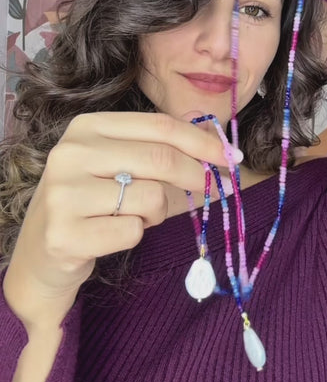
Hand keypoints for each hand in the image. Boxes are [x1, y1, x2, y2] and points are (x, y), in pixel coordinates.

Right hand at [6, 112, 238, 305]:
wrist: (40, 255)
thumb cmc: (88, 203)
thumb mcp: (115, 162)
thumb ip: (156, 145)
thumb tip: (212, 132)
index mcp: (86, 127)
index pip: (159, 126)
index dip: (202, 141)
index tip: (231, 156)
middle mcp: (70, 153)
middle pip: (160, 159)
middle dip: (198, 175)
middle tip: (214, 187)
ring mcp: (64, 194)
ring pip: (151, 197)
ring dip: (156, 213)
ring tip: (133, 216)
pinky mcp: (65, 233)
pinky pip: (132, 231)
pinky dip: (134, 235)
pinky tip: (111, 235)